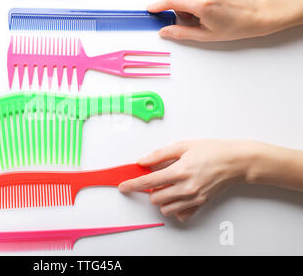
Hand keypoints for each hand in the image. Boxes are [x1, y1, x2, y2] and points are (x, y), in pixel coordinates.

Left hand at [118, 140, 254, 221]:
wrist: (236, 161)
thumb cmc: (212, 150)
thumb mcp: (183, 146)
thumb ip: (159, 155)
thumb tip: (142, 161)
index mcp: (179, 171)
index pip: (148, 182)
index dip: (132, 185)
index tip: (123, 187)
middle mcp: (186, 188)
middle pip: (155, 198)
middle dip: (150, 190)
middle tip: (156, 179)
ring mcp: (194, 198)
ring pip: (166, 209)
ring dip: (162, 200)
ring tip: (168, 187)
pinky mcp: (201, 203)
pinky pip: (182, 214)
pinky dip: (176, 208)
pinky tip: (178, 196)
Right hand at [148, 0, 275, 41]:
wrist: (255, 15)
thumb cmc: (235, 26)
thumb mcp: (205, 35)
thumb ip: (181, 33)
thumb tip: (164, 32)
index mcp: (202, 5)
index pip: (172, 1)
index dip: (158, 5)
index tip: (152, 9)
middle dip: (173, 5)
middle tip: (186, 17)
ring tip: (194, 9)